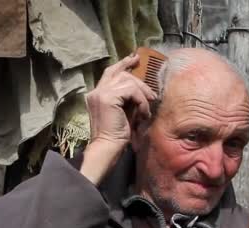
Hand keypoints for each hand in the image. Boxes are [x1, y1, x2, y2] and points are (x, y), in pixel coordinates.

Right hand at [80, 53, 156, 184]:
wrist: (107, 147)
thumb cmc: (116, 135)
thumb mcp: (123, 112)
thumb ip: (127, 98)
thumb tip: (141, 88)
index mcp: (96, 94)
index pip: (110, 71)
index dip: (123, 63)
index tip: (135, 58)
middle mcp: (96, 91)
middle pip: (121, 73)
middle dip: (139, 81)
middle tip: (152, 94)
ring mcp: (100, 93)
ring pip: (128, 81)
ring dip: (142, 94)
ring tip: (147, 108)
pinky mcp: (108, 98)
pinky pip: (131, 90)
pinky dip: (141, 101)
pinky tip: (143, 114)